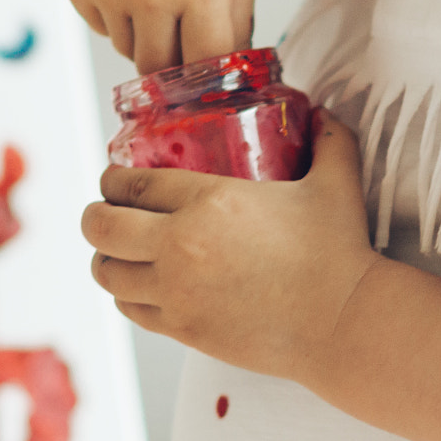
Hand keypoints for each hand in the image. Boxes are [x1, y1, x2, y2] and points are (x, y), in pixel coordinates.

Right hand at [62, 0, 255, 74]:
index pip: (204, 65)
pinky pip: (102, 27)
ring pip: (128, 50)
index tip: (213, 75)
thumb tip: (224, 90)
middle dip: (175, 58)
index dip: (210, 75)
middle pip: (159, 67)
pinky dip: (117, 15)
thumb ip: (235, 32)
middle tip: (185, 27)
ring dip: (145, 34)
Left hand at [80, 112, 377, 380]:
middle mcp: (181, 245)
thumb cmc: (339, 252)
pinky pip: (130, 309)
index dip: (112, 179)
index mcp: (210, 200)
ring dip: (106, 257)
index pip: (132, 183)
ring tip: (117, 250)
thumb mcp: (336, 182)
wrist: (345, 323)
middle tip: (104, 212)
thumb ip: (328, 139)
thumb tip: (323, 111)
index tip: (113, 178)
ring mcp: (177, 291)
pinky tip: (139, 285)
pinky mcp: (183, 329)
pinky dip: (126, 294)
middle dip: (96, 216)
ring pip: (108, 271)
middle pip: (101, 226)